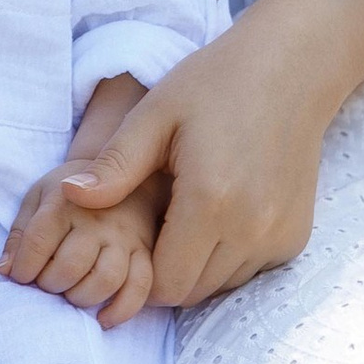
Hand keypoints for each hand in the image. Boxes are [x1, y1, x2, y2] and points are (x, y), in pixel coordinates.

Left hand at [0, 162, 164, 326]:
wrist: (124, 173)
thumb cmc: (72, 194)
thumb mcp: (39, 198)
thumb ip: (20, 234)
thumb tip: (4, 270)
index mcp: (65, 202)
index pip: (38, 242)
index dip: (23, 268)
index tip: (21, 276)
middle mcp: (97, 220)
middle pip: (70, 266)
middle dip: (50, 285)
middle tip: (47, 284)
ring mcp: (124, 237)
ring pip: (106, 280)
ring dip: (81, 297)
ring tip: (71, 294)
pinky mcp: (145, 252)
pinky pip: (141, 288)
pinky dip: (121, 310)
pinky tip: (103, 318)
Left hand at [53, 28, 323, 310]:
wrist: (290, 70)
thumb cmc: (215, 85)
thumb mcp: (154, 115)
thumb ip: (113, 165)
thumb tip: (67, 196)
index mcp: (210, 201)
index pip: (164, 285)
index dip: (139, 269)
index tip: (133, 236)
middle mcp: (251, 229)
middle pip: (191, 293)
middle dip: (166, 271)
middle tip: (159, 222)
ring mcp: (279, 236)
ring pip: (221, 286)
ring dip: (199, 265)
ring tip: (190, 213)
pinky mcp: (296, 237)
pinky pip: (250, 270)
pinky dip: (230, 255)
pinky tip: (223, 211)